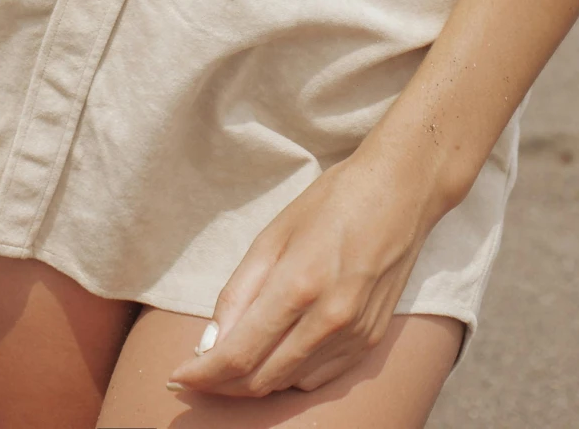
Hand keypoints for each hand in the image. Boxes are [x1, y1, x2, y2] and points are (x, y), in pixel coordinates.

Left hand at [167, 139, 442, 400]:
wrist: (400, 193)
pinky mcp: (370, 342)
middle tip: (196, 376)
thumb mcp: (274, 234)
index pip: (239, 353)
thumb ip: (240, 291)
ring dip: (253, 383)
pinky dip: (289, 377)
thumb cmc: (332, 202)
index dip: (203, 374)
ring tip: (229, 368)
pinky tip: (274, 358)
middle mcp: (328, 320)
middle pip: (261, 379)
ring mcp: (353, 336)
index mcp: (298, 285)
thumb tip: (211, 342)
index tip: (178, 377)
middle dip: (221, 385)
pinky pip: (318, 378)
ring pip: (289, 384)